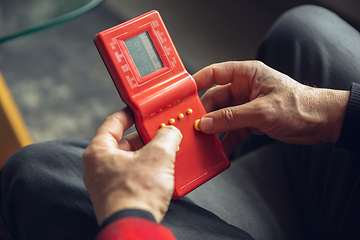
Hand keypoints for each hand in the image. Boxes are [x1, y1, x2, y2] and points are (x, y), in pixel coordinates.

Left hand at [82, 107, 181, 224]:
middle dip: (144, 137)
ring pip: (128, 160)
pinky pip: (131, 175)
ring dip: (147, 154)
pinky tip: (161, 170)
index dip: (129, 114)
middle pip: (122, 142)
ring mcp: (105, 184)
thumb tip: (171, 132)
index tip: (140, 110)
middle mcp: (98, 168)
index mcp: (98, 152)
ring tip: (164, 150)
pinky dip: (145, 170)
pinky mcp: (116, 197)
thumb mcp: (158, 156)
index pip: (112, 123)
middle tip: (159, 131)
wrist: (135, 227)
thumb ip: (166, 137)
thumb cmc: (136, 194)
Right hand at [194, 61, 348, 154]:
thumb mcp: (261, 111)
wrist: (321, 123)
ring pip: (221, 116)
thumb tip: (206, 123)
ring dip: (213, 128)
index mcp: (247, 75)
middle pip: (215, 99)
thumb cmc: (300, 106)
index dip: (197, 82)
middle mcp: (244, 89)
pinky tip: (220, 149)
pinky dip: (226, 139)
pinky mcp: (251, 121)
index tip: (183, 93)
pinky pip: (232, 130)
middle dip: (204, 113)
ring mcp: (246, 106)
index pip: (215, 73)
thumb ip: (231, 117)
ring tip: (202, 139)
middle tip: (192, 125)